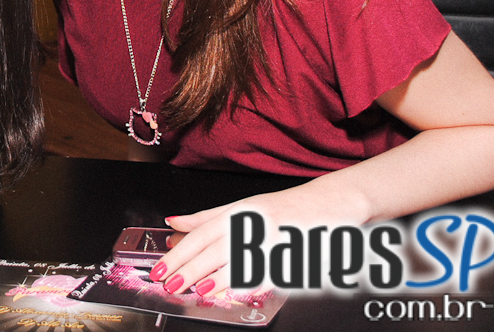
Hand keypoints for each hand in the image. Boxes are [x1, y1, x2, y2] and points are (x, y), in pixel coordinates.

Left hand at [152, 183, 360, 296]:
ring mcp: (272, 238)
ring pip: (236, 259)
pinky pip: (264, 271)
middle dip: (188, 267)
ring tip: (191, 288)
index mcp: (238, 211)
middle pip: (214, 247)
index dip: (180, 252)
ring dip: (212, 276)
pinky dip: (244, 282)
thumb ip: (207, 217)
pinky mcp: (291, 253)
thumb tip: (174, 222)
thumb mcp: (242, 207)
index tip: (162, 266)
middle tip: (168, 281)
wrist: (332, 203)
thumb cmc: (285, 208)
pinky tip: (228, 290)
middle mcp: (252, 223)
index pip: (202, 233)